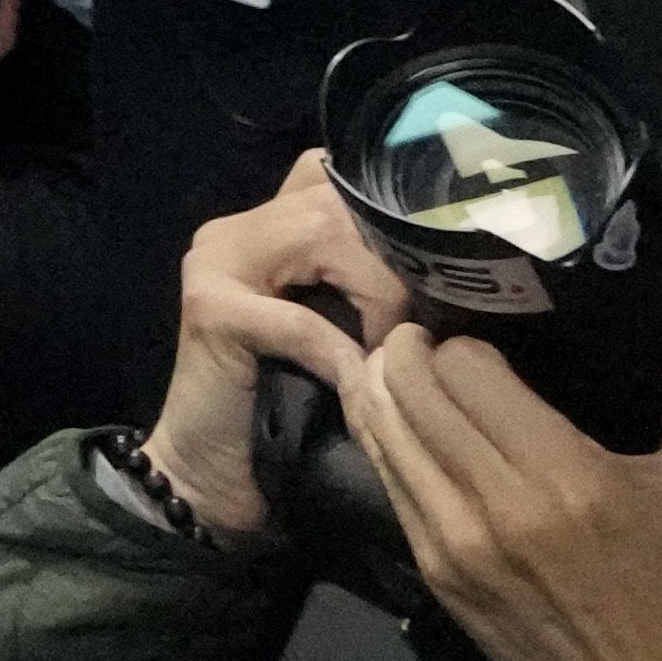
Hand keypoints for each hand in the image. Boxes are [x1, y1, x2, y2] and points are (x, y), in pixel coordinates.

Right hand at [141, 153, 411, 545]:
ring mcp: (215, 265)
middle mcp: (234, 231)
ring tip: (393, 345)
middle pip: (335, 200)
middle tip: (427, 316)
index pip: (335, 179)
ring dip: (375, 292)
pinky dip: (340, 350)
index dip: (391, 218)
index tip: (438, 274)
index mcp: (262, 228)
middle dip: (393, 255)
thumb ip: (362, 287)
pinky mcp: (212, 314)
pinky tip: (356, 380)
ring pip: (321, 237)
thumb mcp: (335, 333)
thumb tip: (448, 262)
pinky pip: (301, 318)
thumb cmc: (286, 412)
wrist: (212, 481)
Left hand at [339, 292, 661, 660]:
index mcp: (563, 476)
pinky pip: (387, 484)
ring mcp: (453, 547)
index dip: (470, 334)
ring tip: (413, 363)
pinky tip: (409, 422)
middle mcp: (492, 506)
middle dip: (415, 345)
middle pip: (407, 386)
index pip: (462, 365)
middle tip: (440, 330)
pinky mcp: (436, 581)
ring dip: (388, 385)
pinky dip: (387, 440)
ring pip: (381, 430)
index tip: (492, 326)